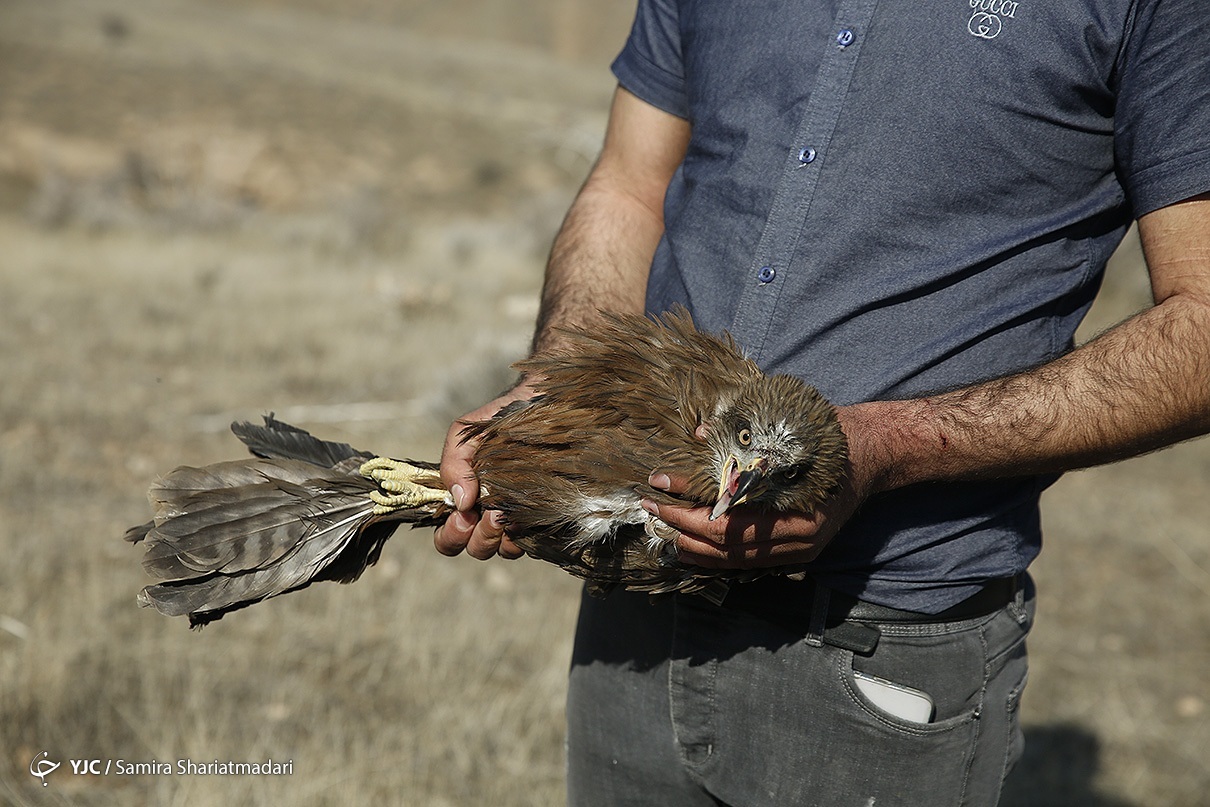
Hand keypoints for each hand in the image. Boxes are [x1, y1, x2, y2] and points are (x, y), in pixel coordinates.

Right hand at [434, 378, 540, 559]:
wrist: (545, 402)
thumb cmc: (502, 418)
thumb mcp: (468, 434)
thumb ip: (454, 462)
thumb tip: (460, 500)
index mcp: (466, 500)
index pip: (449, 538)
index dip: (451, 535)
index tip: (464, 515)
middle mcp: (490, 514)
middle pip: (476, 548)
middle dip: (480, 538)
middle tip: (492, 513)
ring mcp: (519, 518)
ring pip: (504, 549)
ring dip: (503, 537)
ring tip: (510, 511)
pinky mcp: (546, 518)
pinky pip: (535, 542)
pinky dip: (530, 534)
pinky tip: (532, 513)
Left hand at [642, 404, 888, 568]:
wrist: (871, 454)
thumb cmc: (829, 437)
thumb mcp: (788, 430)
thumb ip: (746, 436)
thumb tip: (701, 433)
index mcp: (797, 509)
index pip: (728, 516)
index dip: (689, 503)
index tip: (660, 484)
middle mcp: (799, 538)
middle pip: (726, 543)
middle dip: (682, 527)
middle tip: (651, 507)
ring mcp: (799, 550)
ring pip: (734, 560)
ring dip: (693, 548)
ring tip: (663, 530)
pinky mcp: (796, 552)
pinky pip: (747, 563)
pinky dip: (715, 558)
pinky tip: (691, 548)